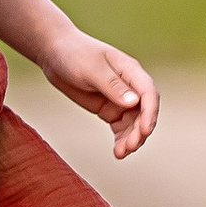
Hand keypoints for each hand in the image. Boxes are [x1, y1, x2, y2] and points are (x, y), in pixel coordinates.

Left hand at [34, 25, 158, 158]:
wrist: (55, 53)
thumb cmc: (74, 53)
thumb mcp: (91, 69)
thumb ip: (112, 86)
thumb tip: (133, 103)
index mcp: (131, 71)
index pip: (148, 94)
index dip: (150, 113)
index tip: (144, 131)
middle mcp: (130, 87)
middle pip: (143, 113)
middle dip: (139, 131)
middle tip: (129, 147)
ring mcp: (120, 99)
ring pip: (134, 124)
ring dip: (131, 139)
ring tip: (121, 153)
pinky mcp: (109, 109)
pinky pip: (121, 128)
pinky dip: (121, 140)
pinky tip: (117, 152)